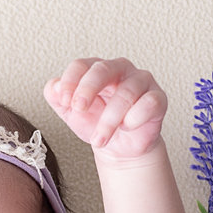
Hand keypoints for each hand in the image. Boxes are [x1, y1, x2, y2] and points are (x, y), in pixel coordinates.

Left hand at [44, 58, 166, 163]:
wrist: (119, 147)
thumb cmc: (97, 123)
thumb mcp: (71, 112)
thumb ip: (57, 97)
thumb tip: (54, 86)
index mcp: (97, 69)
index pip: (81, 65)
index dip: (70, 81)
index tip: (64, 101)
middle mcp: (120, 70)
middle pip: (103, 69)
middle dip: (88, 89)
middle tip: (79, 109)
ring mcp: (141, 82)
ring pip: (126, 93)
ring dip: (108, 120)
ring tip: (99, 139)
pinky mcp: (158, 98)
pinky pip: (148, 103)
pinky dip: (134, 119)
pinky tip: (126, 128)